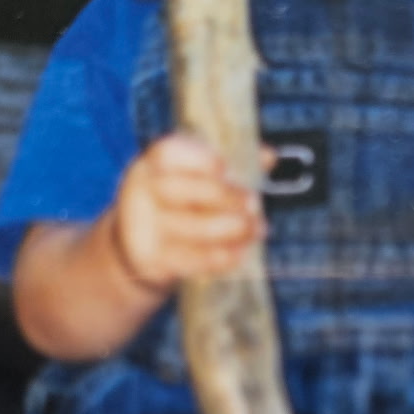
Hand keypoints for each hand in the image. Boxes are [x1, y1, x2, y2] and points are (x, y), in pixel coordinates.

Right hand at [111, 133, 265, 290]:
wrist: (145, 245)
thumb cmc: (183, 200)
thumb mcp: (204, 176)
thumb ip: (237, 163)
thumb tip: (269, 156)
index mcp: (157, 162)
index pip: (168, 154)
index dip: (197, 160)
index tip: (224, 167)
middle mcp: (145, 190)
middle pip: (178, 189)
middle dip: (221, 196)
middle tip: (254, 203)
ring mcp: (145, 226)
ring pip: (186, 227)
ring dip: (227, 229)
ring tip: (255, 229)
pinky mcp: (151, 259)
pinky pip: (186, 259)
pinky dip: (217, 258)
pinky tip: (240, 253)